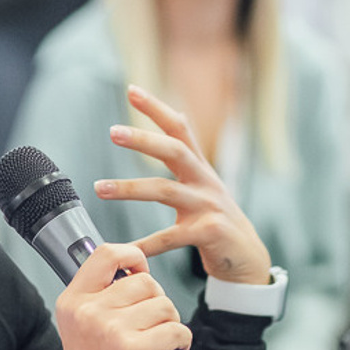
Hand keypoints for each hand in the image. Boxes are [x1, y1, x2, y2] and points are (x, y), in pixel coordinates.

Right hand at [56, 240, 192, 349]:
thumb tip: (134, 266)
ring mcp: (112, 331)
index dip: (133, 256)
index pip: (106, 254)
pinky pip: (177, 330)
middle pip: (145, 282)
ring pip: (165, 305)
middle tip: (150, 324)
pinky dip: (182, 341)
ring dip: (170, 323)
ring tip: (157, 340)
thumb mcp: (80, 322)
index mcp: (74, 300)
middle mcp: (89, 312)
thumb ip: (99, 293)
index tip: (141, 271)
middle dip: (157, 300)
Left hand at [95, 84, 271, 285]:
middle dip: (143, 139)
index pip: (180, 129)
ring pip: (165, 191)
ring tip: (100, 188)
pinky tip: (127, 247)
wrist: (249, 258)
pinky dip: (146, 244)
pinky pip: (170, 237)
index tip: (132, 90)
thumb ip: (187, 159)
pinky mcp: (210, 233)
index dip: (157, 108)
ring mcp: (209, 206)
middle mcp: (206, 182)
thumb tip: (172, 122)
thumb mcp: (204, 186)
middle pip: (174, 151)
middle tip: (113, 131)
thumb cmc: (218, 221)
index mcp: (200, 168)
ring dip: (129, 188)